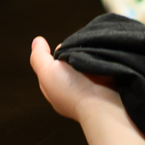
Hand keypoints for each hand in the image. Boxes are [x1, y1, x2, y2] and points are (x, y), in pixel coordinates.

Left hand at [29, 36, 144, 144]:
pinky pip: (101, 62)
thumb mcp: (46, 73)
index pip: (54, 63)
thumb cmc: (72, 91)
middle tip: (80, 48)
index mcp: (56, 87)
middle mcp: (72, 86)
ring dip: (89, 53)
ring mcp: (90, 85)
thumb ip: (39, 57)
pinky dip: (101, 57)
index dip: (58, 52)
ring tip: (92, 49)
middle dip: (74, 51)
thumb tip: (38, 41)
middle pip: (71, 60)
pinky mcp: (106, 80)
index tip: (65, 48)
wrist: (103, 104)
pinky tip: (101, 54)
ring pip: (86, 60)